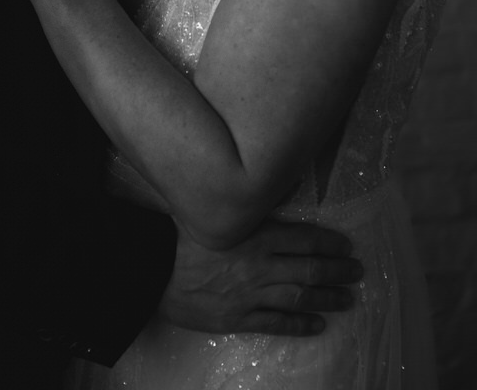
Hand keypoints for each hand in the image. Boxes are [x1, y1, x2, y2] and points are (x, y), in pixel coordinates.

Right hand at [160, 218, 361, 335]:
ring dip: (327, 298)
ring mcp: (251, 294)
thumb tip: (276, 186)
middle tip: (357, 272)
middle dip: (337, 270)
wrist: (154, 270)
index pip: (303, 238)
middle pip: (308, 268)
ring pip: (299, 296)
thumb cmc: (180, 235)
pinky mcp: (239, 318)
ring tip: (348, 299)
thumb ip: (246, 203)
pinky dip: (300, 324)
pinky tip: (318, 325)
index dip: (328, 243)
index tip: (346, 246)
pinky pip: (276, 323)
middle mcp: (259, 265)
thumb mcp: (215, 210)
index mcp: (254, 234)